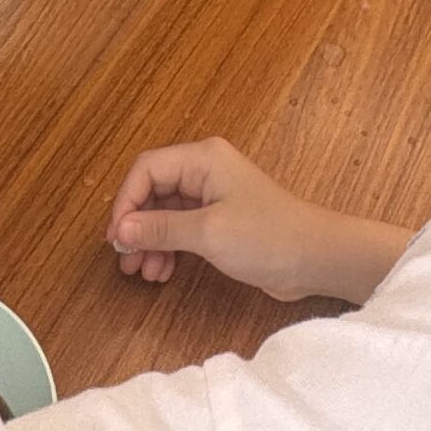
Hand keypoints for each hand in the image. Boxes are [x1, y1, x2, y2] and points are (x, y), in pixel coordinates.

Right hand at [109, 138, 333, 299]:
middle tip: (125, 260)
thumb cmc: (268, 237)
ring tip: (143, 272)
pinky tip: (162, 270)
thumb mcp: (208, 233)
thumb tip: (121, 229)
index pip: (147, 169)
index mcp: (203, 159)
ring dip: (150, 240)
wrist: (314, 259)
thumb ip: (161, 228)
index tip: (117, 238)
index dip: (126, 202)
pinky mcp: (220, 220)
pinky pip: (181, 228)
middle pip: (153, 190)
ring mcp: (213, 195)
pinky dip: (168, 247)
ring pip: (165, 212)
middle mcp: (205, 170)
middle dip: (136, 225)